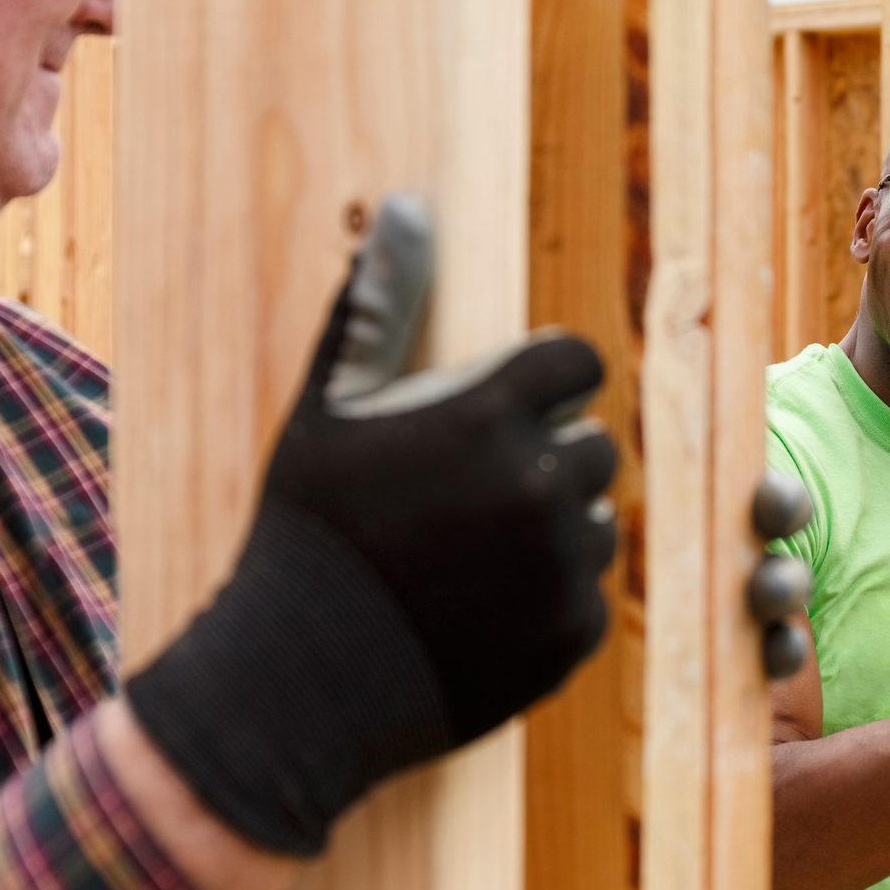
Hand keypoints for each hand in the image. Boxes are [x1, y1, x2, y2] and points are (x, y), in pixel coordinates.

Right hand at [125, 195, 618, 854]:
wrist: (292, 685)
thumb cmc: (305, 534)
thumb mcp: (328, 409)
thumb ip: (379, 305)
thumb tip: (405, 205)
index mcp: (490, 414)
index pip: (579, 363)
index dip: (544, 385)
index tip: (501, 417)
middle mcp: (540, 482)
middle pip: (597, 444)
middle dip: (546, 461)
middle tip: (468, 502)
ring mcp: (563, 563)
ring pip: (598, 521)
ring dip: (552, 532)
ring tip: (468, 561)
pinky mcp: (575, 634)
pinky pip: (590, 594)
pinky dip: (549, 601)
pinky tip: (479, 612)